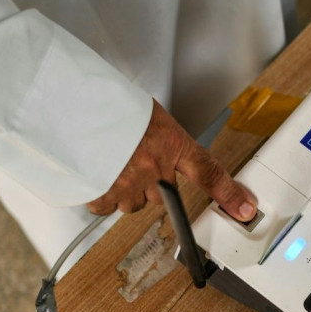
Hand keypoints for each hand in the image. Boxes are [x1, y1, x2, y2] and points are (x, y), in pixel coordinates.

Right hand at [86, 99, 256, 220]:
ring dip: (124, 191)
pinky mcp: (103, 193)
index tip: (244, 210)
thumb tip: (158, 148)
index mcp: (170, 142)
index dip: (229, 194)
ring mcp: (129, 182)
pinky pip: (106, 206)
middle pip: (162, 195)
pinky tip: (93, 174)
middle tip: (131, 162)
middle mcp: (155, 166)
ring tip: (109, 164)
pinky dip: (99, 195)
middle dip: (149, 184)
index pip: (209, 172)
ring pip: (134, 203)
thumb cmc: (104, 101)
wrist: (66, 103)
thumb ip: (158, 137)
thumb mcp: (145, 112)